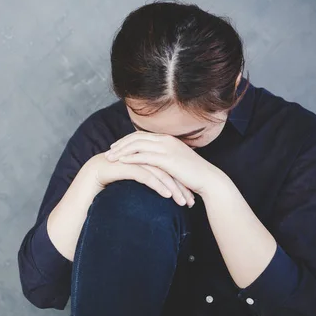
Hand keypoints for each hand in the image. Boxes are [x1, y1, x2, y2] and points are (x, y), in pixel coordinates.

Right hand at [84, 153, 194, 206]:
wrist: (93, 175)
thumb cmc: (114, 179)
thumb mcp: (135, 179)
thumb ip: (148, 179)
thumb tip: (163, 190)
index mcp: (148, 156)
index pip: (170, 169)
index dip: (181, 183)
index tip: (190, 197)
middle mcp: (144, 155)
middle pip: (169, 170)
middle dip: (181, 187)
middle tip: (191, 201)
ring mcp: (136, 159)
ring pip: (161, 173)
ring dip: (173, 188)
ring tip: (183, 202)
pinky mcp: (128, 166)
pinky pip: (147, 176)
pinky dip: (159, 186)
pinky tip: (167, 195)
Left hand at [104, 131, 220, 194]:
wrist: (208, 179)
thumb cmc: (192, 174)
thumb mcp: (175, 161)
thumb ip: (163, 158)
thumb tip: (151, 162)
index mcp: (167, 138)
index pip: (141, 135)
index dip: (125, 141)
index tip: (114, 147)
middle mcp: (165, 140)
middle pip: (136, 138)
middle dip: (119, 145)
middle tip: (107, 152)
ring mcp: (166, 148)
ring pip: (137, 146)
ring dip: (121, 151)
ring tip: (110, 158)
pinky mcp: (167, 159)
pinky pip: (144, 156)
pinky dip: (130, 158)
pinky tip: (121, 162)